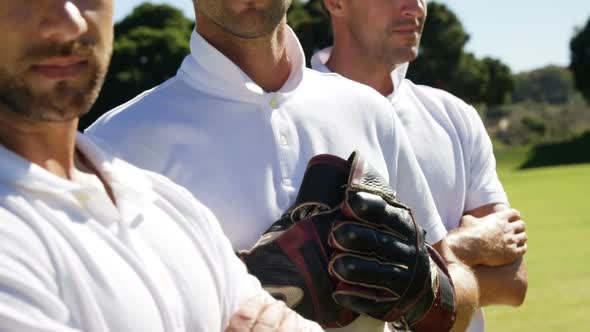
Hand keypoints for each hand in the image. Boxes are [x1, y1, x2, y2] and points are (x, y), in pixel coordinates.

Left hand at [239, 152, 455, 329]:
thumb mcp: (389, 217)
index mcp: (403, 225)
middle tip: (334, 233)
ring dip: (358, 269)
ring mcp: (404, 278)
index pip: (388, 214)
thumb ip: (371, 196)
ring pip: (382, 273)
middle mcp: (408, 250)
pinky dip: (358, 298)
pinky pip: (376, 300)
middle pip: (382, 243)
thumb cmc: (391, 240)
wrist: (420, 283)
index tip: (349, 200)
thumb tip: (354, 158)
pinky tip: (339, 294)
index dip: (370, 206)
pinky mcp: (394, 301)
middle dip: (358, 237)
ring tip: (335, 265)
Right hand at [453, 209, 526, 266]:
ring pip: (524, 237)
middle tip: (514, 231)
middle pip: (521, 225)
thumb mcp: (467, 220)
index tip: (512, 220)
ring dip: (520, 238)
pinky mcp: (512, 254)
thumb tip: (471, 220)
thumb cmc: (465, 235)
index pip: (514, 213)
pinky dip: (521, 248)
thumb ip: (473, 218)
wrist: (468, 250)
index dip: (514, 217)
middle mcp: (507, 228)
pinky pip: (523, 249)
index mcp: (499, 218)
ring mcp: (511, 241)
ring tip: (515, 241)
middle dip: (518, 228)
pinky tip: (516, 249)